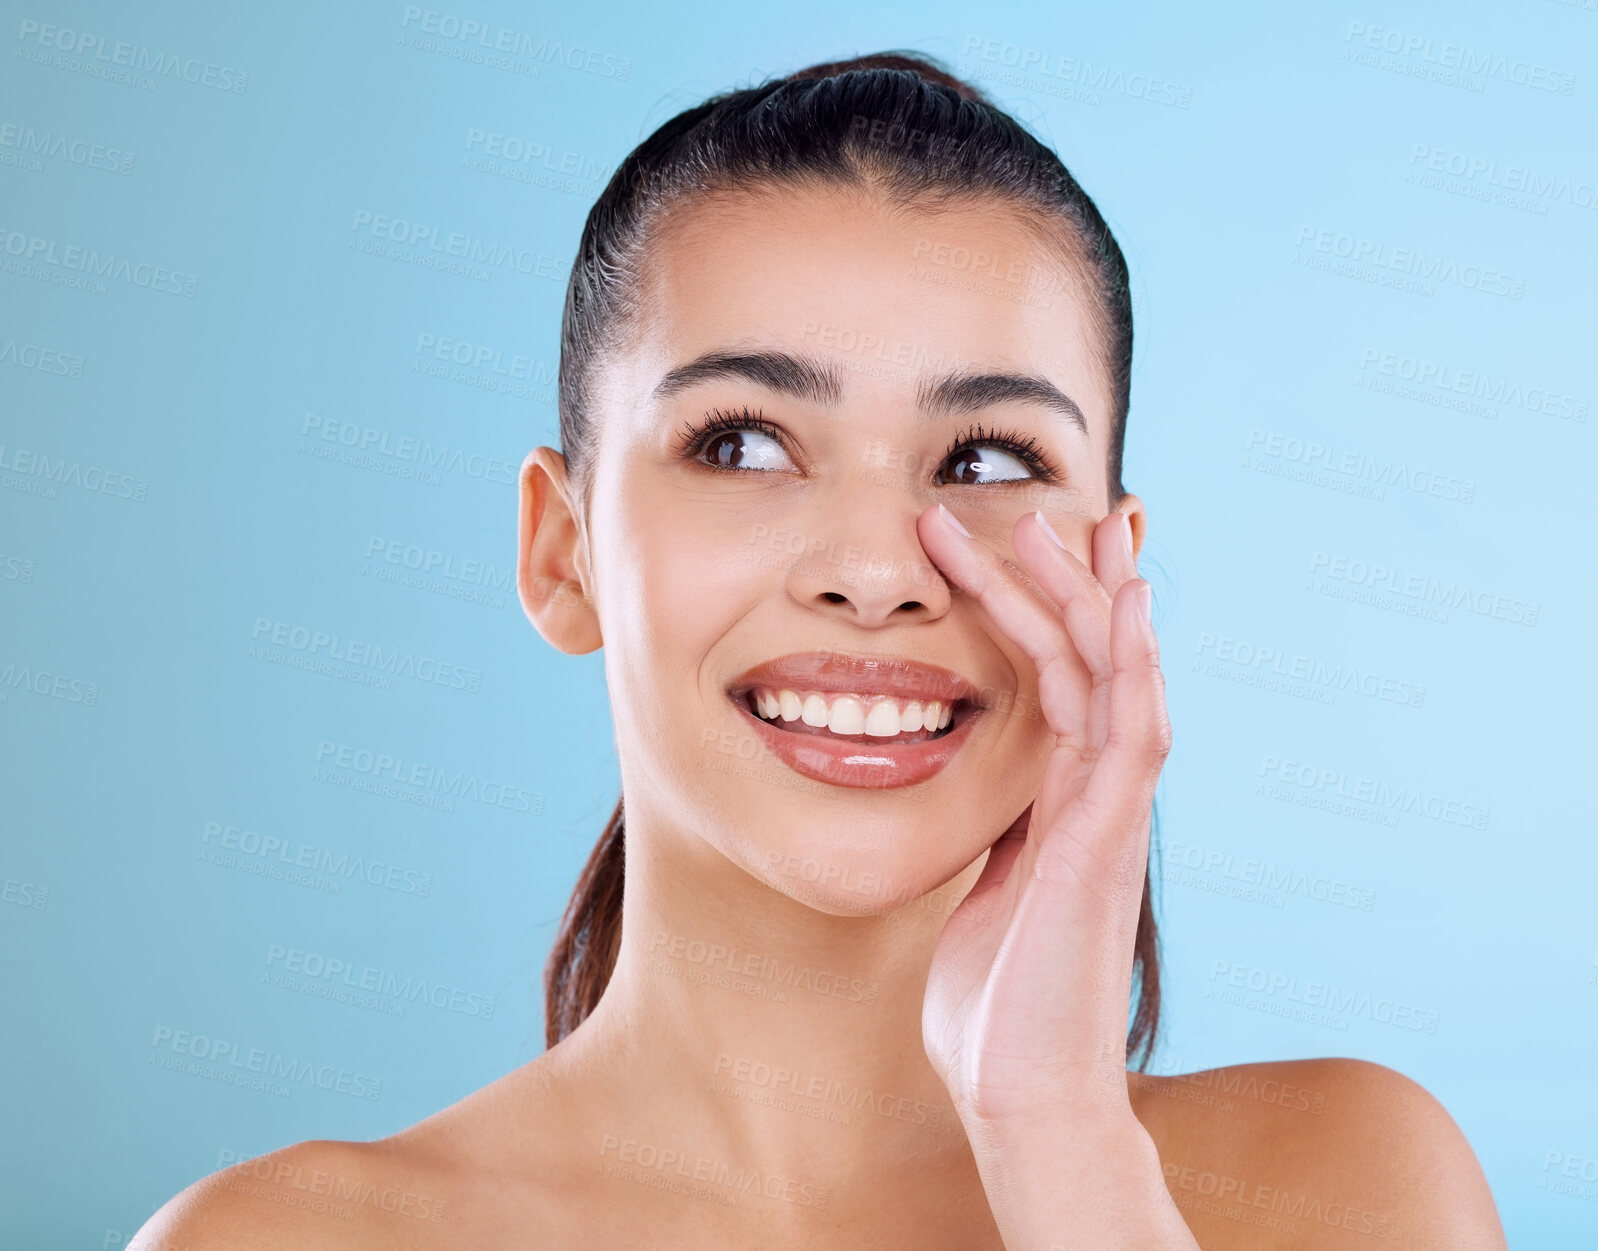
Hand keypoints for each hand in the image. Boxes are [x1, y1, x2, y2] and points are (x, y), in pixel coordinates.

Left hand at [916, 504, 1170, 1129]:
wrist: (1021, 1087)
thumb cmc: (998, 1003)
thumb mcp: (984, 890)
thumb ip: (997, 834)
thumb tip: (984, 796)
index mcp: (1059, 803)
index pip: (1057, 684)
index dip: (1040, 616)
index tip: (1016, 553)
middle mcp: (1093, 796)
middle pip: (1091, 666)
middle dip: (1069, 585)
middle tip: (1041, 510)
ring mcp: (1108, 815)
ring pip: (1114, 683)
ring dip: (1093, 601)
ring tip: (1074, 525)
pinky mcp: (1108, 840)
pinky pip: (1132, 735)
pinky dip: (1133, 666)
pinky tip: (1128, 608)